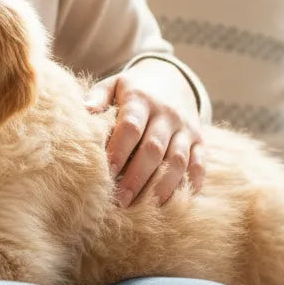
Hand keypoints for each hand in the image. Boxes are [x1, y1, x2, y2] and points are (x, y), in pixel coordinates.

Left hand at [85, 58, 204, 206]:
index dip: (118, 151)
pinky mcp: (199, 139)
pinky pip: (199, 164)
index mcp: (141, 99)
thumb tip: (83, 112)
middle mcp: (166, 113)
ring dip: (162, 186)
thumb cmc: (134, 88)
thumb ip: (97, 97)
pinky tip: (177, 202)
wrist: (171, 77)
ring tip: (147, 207)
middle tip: (121, 200)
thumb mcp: (114, 84)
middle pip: (153, 149)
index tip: (105, 172)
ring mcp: (185, 127)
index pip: (130, 127)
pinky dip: (191, 183)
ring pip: (177, 160)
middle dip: (136, 177)